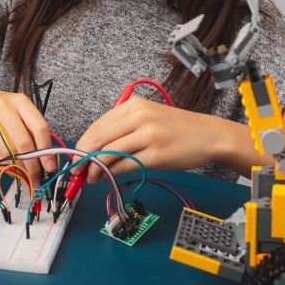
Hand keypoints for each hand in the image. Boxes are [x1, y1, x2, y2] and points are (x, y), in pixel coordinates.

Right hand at [0, 89, 55, 184]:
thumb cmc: (0, 110)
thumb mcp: (18, 112)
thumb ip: (31, 131)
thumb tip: (45, 160)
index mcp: (20, 101)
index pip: (39, 127)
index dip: (46, 150)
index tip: (50, 167)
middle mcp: (3, 107)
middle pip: (23, 142)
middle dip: (33, 165)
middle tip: (37, 178)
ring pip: (8, 151)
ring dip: (19, 169)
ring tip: (24, 176)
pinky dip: (4, 166)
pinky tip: (10, 169)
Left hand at [75, 97, 226, 181]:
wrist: (210, 135)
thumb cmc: (176, 129)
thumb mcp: (148, 118)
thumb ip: (123, 127)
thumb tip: (94, 148)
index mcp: (133, 105)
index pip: (97, 125)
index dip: (82, 143)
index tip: (74, 157)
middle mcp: (139, 117)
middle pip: (99, 138)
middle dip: (82, 157)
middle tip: (75, 171)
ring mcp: (148, 135)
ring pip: (109, 153)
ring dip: (94, 168)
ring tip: (88, 178)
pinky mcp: (156, 155)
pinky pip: (125, 165)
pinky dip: (111, 174)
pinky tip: (105, 178)